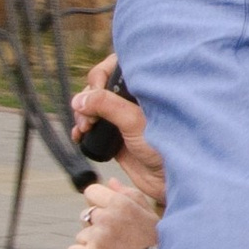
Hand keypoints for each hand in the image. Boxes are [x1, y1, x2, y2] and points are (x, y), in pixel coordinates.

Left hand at [66, 176, 160, 248]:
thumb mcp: (150, 215)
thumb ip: (130, 195)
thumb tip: (110, 182)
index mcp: (121, 203)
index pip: (91, 192)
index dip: (99, 204)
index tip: (110, 218)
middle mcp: (106, 218)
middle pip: (86, 216)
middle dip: (97, 227)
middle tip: (117, 242)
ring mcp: (95, 238)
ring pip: (81, 236)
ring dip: (92, 246)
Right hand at [72, 55, 164, 207]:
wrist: (169, 181)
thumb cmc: (166, 146)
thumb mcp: (135, 121)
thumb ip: (107, 105)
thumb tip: (79, 99)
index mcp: (145, 86)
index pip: (115, 67)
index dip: (100, 76)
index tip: (95, 92)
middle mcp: (133, 99)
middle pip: (99, 87)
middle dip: (87, 100)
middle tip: (89, 120)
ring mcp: (123, 117)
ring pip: (93, 106)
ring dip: (82, 114)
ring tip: (84, 129)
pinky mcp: (116, 135)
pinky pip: (93, 126)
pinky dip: (82, 128)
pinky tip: (79, 136)